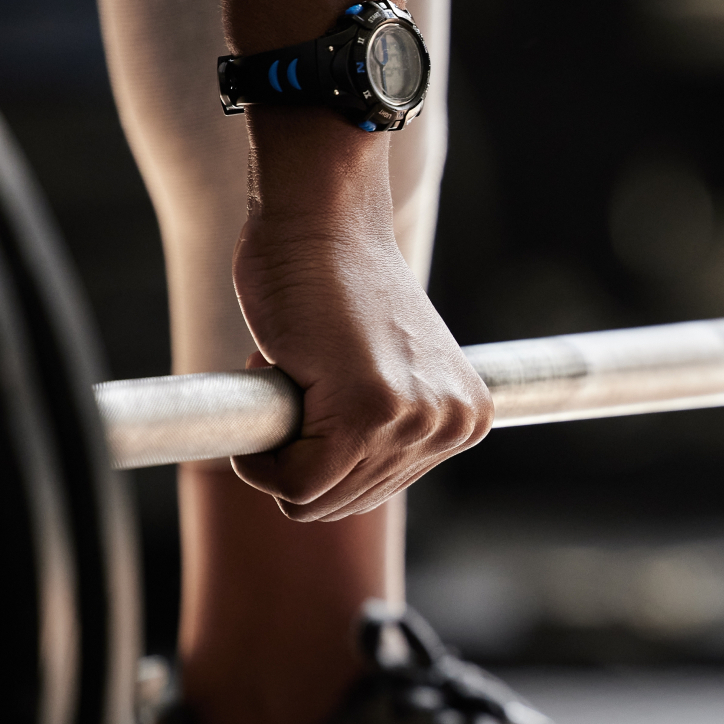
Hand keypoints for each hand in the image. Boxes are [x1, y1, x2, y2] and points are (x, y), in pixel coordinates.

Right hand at [228, 111, 490, 519]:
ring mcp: (415, 422)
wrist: (320, 219)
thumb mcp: (389, 371)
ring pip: (315, 500)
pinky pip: (294, 485)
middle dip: (301, 450)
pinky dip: (257, 457)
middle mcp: (453, 426)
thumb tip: (348, 490)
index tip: (326, 382)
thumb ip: (389, 428)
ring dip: (278, 444)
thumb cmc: (335, 285)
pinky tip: (270, 380)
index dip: (325, 450)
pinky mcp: (369, 414)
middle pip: (346, 504)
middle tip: (306, 372)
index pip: (373, 492)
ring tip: (298, 367)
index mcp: (465, 420)